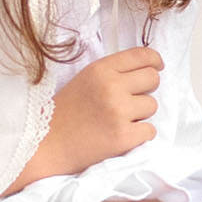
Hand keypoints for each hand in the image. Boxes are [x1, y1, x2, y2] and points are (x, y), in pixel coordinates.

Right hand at [49, 47, 161, 172]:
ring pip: (153, 106)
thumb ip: (112, 72)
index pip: (141, 55)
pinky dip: (139, 135)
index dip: (154, 60)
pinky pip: (150, 131)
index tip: (157, 66)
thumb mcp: (85, 80)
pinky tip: (120, 136)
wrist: (44, 145)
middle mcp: (111, 87)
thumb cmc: (65, 113)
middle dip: (146, 90)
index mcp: (100, 69)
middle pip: (153, 79)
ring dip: (140, 114)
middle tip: (130, 101)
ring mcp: (118, 112)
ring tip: (118, 120)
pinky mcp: (123, 137)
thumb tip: (148, 68)